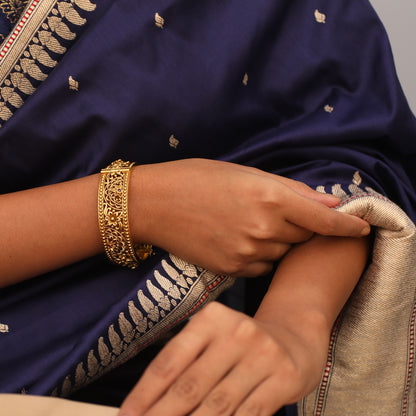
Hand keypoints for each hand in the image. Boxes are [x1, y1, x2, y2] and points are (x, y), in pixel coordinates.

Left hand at [118, 302, 326, 415]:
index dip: (145, 393)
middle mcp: (236, 332)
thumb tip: (152, 403)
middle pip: (190, 385)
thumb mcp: (214, 339)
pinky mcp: (284, 378)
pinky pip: (249, 415)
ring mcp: (263, 354)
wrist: (295, 336)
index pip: (170, 360)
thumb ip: (187, 365)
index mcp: (211, 318)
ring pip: (218, 405)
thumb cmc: (243, 342)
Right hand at [130, 159, 368, 276]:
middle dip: (302, 226)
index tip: (361, 228)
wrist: (154, 204)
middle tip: (279, 212)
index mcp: (269, 197)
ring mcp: (247, 252)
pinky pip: (263, 266)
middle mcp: (263, 228)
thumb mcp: (244, 173)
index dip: (346, 225)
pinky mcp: (232, 270)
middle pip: (304, 236)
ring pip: (283, 253)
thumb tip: (327, 202)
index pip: (323, 218)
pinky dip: (262, 254)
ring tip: (251, 223)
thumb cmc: (197, 178)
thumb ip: (290, 190)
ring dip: (279, 241)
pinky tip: (240, 239)